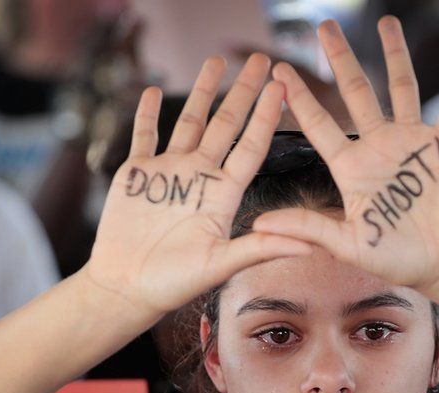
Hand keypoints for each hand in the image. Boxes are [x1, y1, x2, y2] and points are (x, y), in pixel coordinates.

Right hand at [86, 54, 311, 316]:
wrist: (127, 288)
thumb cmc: (175, 282)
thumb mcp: (222, 265)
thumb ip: (262, 248)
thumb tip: (311, 246)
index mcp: (223, 193)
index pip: (251, 146)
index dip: (265, 116)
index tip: (280, 88)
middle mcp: (200, 176)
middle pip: (225, 124)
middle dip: (241, 91)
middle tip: (258, 58)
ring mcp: (169, 172)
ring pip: (188, 122)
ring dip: (201, 92)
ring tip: (214, 61)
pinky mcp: (137, 173)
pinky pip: (143, 135)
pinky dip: (145, 113)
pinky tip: (153, 89)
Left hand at [251, 17, 438, 299]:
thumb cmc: (396, 259)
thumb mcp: (347, 245)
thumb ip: (307, 228)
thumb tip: (258, 226)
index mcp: (351, 167)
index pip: (319, 124)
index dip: (299, 98)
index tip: (279, 70)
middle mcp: (378, 146)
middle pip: (356, 92)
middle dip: (341, 58)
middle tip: (324, 26)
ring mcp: (412, 142)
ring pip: (401, 88)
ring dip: (395, 55)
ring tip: (386, 21)